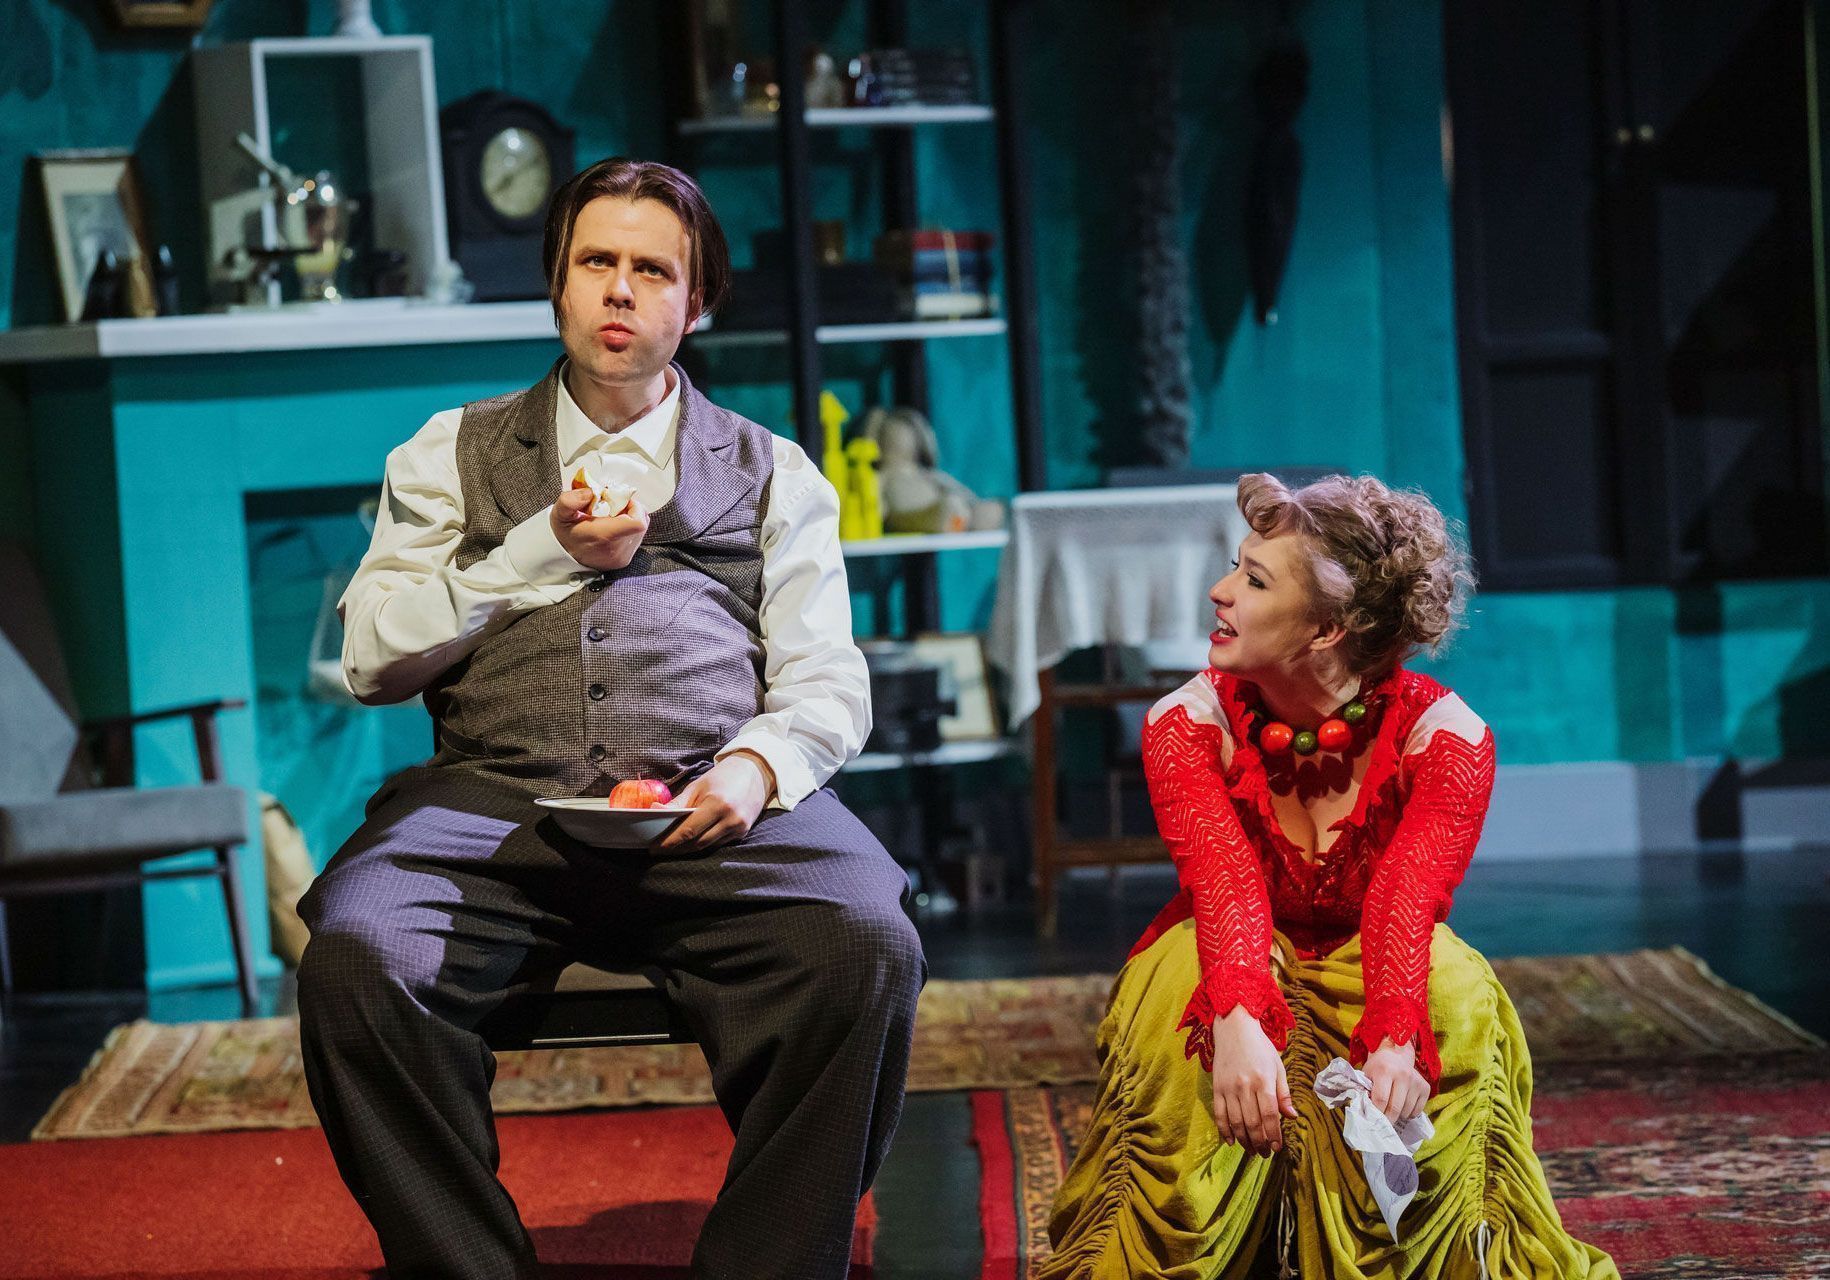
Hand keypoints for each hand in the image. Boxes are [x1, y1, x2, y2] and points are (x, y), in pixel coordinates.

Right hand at [552, 490, 647, 571]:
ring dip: (630, 520)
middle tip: (614, 506)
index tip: (622, 501)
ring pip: (640, 531)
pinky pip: (636, 539)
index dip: (636, 508)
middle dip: (631, 511)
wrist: (563, 556)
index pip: (638, 523)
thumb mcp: (560, 513)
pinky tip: (613, 527)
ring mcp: (621, 557)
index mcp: (603, 536)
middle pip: (641, 524)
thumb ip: (570, 500)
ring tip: (612, 517)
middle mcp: (616, 549)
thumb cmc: (565, 532)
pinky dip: (628, 530)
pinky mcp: (624, 560)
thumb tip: (590, 492)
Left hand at [653, 752, 774, 852]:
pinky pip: (718, 843)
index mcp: (717, 804)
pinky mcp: (743, 832)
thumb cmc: (722, 777)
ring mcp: (739, 828)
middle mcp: (730, 819)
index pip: (688, 830)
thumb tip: (654, 811)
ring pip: (707, 846)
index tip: (654, 847)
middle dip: (676, 848)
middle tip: (658, 849)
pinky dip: (703, 843)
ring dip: (688, 848)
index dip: (670, 841)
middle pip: (697, 842)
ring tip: (671, 847)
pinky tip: (690, 842)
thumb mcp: (697, 786)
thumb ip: (678, 802)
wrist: (755, 771)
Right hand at [1210, 1005, 1297, 1157]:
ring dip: (1244, 1140)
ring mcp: (1229, 1088)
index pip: (1270, 1115)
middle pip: (1252, 1123)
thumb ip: (1283, 1093)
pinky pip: (1219, 1114)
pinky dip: (1224, 1130)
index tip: (1277, 1148)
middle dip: (1260, 1142)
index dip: (1274, 1135)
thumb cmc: (1260, 1047)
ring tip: (1251, 1150)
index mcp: (1264, 1081)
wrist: (1234, 1027)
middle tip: (1265, 1154)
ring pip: (1236, 1122)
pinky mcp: (1216, 1087)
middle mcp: (1245, 1086)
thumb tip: (1292, 1117)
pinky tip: (1231, 1141)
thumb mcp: (1278, 1066)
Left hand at [1362, 1037, 1429, 1123]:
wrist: (1395, 1055)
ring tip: (1391, 1109)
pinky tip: (1402, 1106)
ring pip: (1406, 1111)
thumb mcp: (1367, 1075)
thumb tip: (1366, 1113)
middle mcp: (1403, 1075)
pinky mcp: (1425, 1087)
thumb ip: (1365, 1091)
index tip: (1373, 1119)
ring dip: (1398, 1116)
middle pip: (1395, 1108)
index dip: (1376, 1113)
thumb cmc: (1377, 1068)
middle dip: (1387, 1119)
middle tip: (1383, 1122)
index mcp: (1385, 1070)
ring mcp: (1416, 1081)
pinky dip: (1408, 1113)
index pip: (1381, 1100)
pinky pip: (1417, 1111)